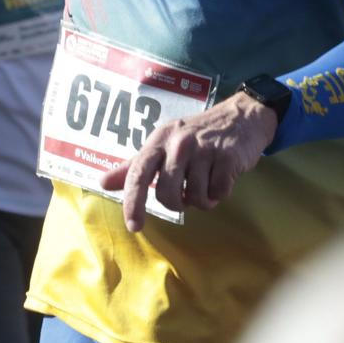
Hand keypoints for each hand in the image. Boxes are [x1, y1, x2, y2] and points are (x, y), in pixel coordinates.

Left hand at [101, 92, 277, 231]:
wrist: (241, 117)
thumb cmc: (197, 135)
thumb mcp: (164, 144)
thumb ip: (135, 166)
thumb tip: (102, 182)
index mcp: (159, 140)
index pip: (138, 173)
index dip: (133, 201)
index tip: (134, 225)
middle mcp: (179, 142)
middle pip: (168, 193)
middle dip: (177, 203)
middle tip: (186, 193)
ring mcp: (204, 148)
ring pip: (196, 197)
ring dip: (202, 199)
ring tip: (208, 182)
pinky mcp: (228, 156)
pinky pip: (218, 193)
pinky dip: (220, 194)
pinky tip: (222, 178)